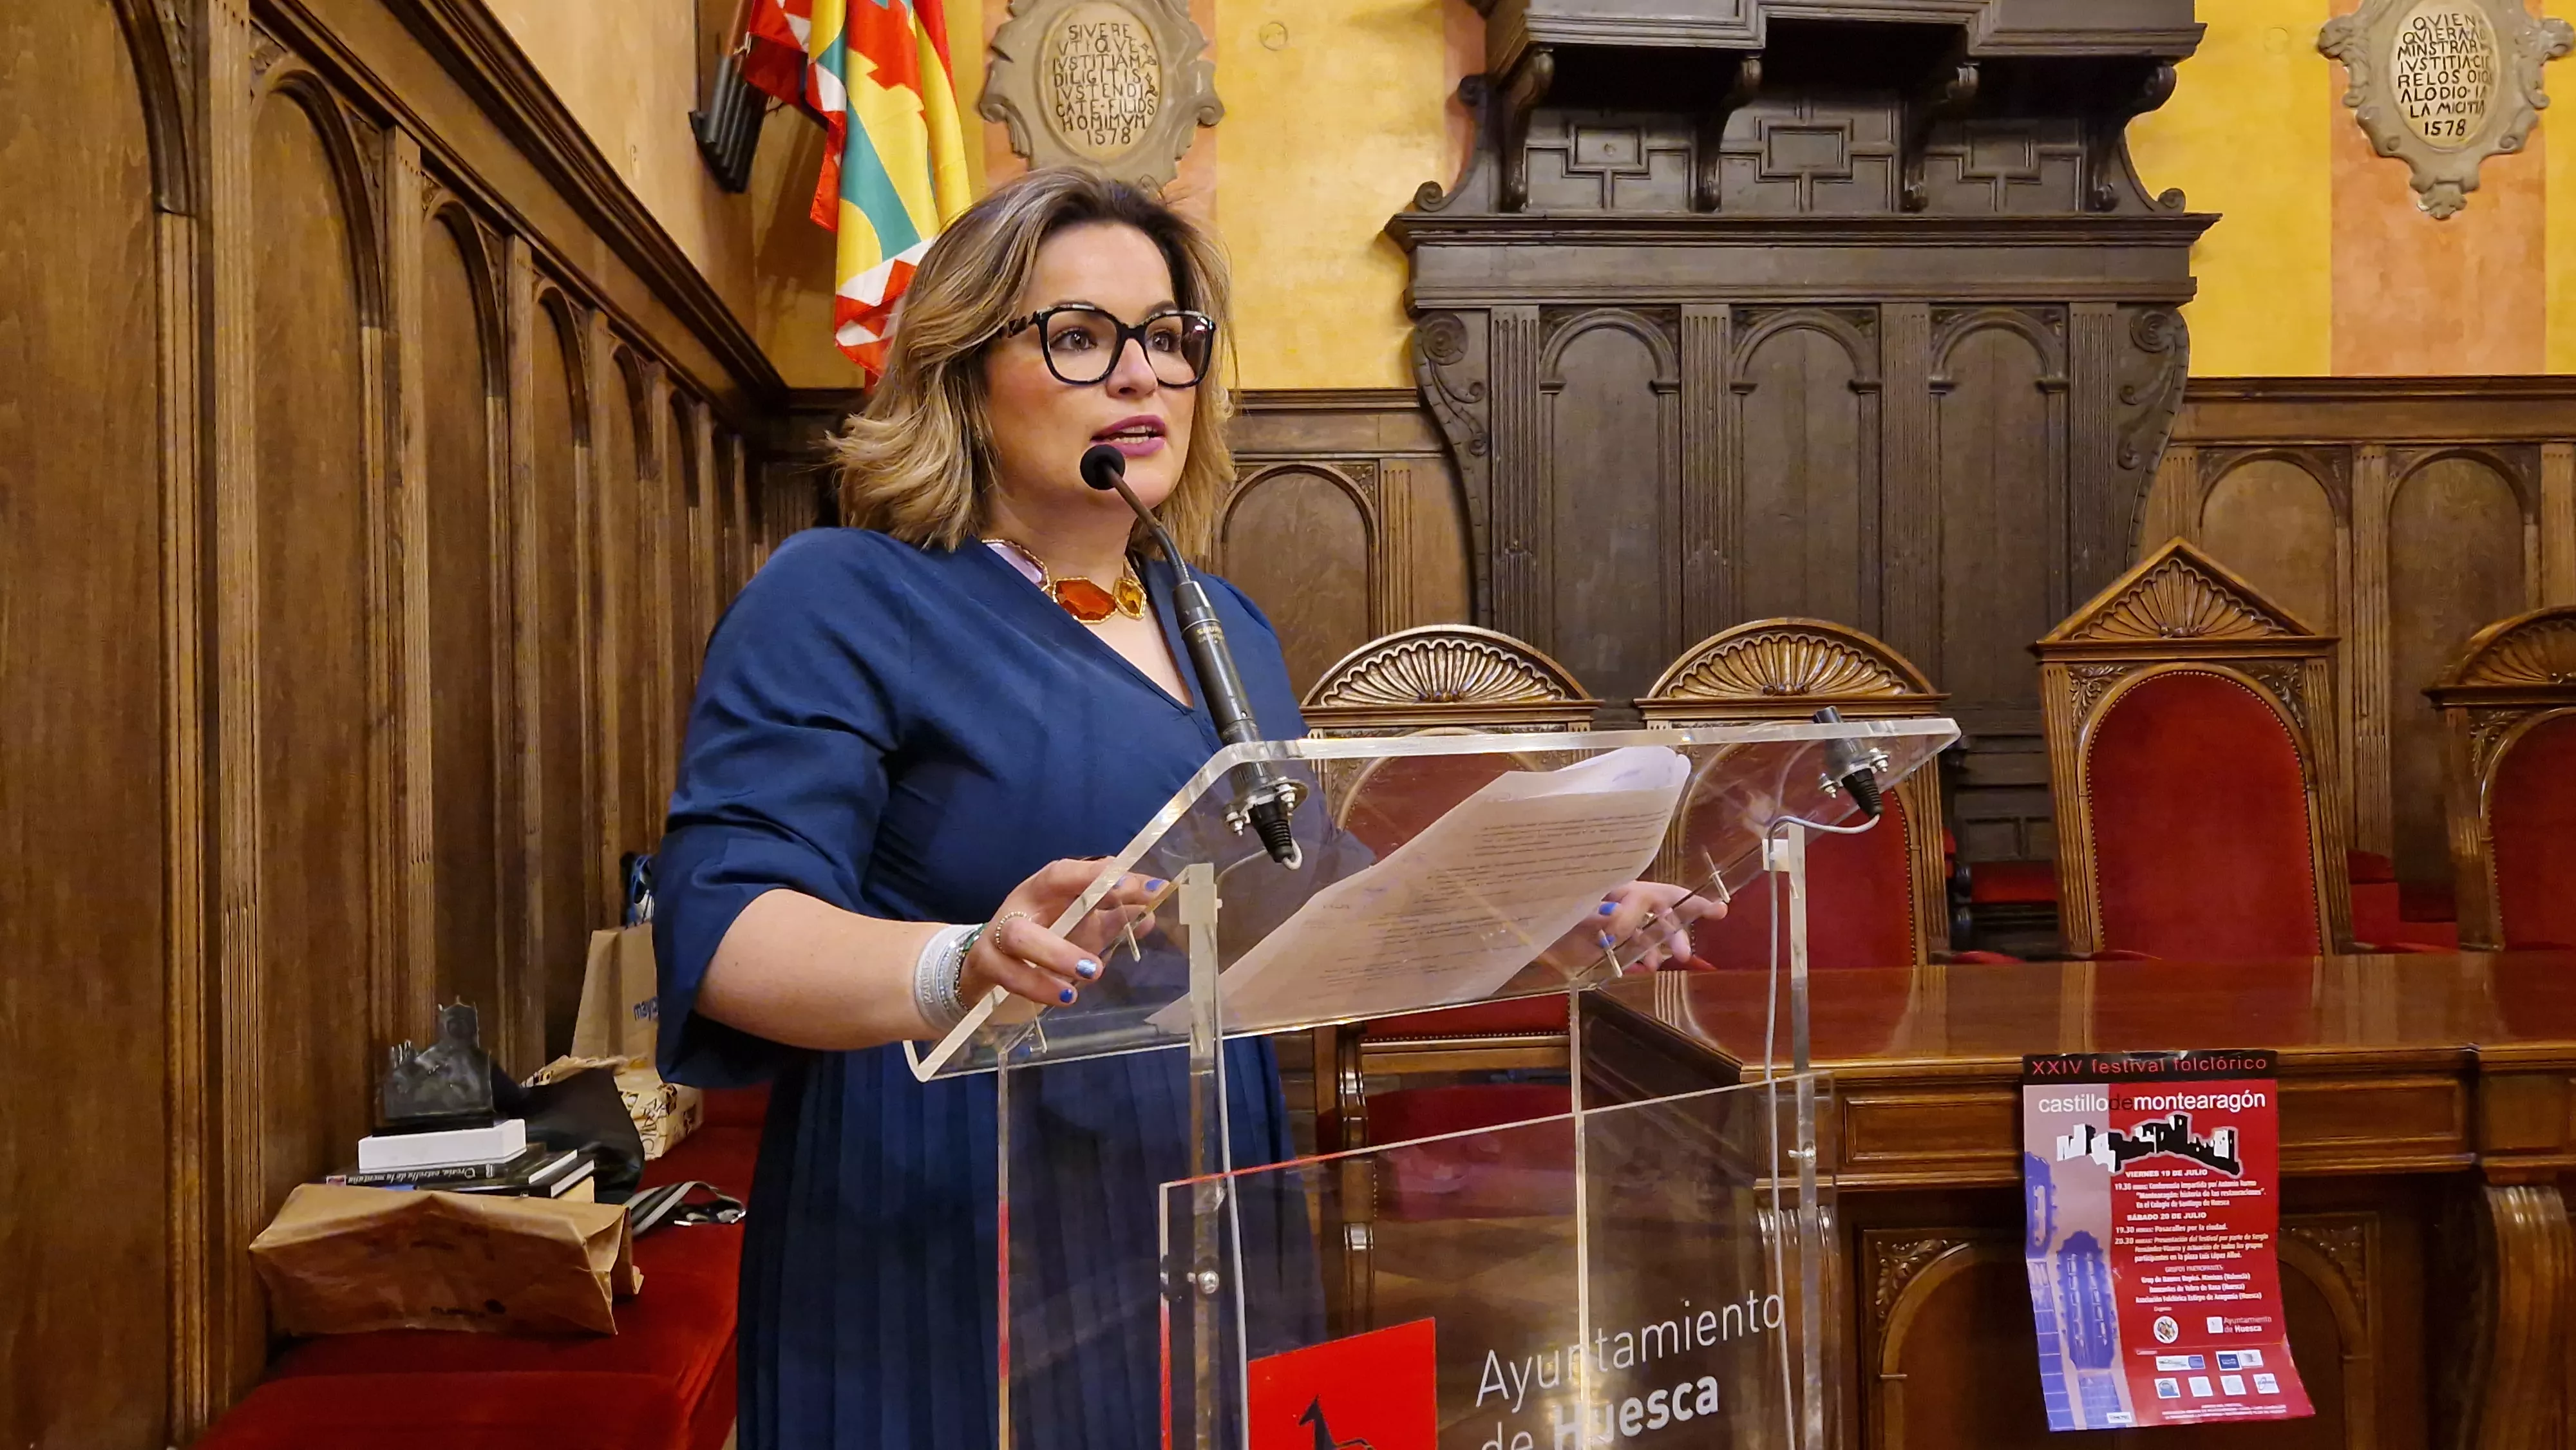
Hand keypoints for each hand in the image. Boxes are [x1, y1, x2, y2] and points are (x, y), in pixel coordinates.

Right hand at [958, 859, 1163, 1008]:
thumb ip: (1114, 920)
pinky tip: (1064, 997)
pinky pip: (1008, 974)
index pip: (1079, 868)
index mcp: (1050, 885)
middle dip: (1090, 895)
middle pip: (1050, 884)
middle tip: (1130, 917)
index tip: (1148, 887)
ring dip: (1058, 954)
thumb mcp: (1081, 926)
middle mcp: (1025, 899)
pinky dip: (1037, 987)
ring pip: (1022, 936)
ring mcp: (1001, 930)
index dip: (1108, 875)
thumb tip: (1150, 917)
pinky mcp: (986, 962)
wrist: (987, 964)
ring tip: (1092, 973)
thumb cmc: (1044, 937)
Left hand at [1553, 879, 1725, 972]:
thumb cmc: (1545, 909)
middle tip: (1683, 955)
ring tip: (1656, 966)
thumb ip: (1591, 912)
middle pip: (1661, 911)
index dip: (1679, 903)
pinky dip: (1639, 960)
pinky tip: (1642, 970)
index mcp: (1616, 887)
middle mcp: (1621, 902)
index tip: (1704, 913)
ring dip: (1657, 948)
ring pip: (1649, 933)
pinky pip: (1632, 952)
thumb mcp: (1568, 911)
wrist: (1523, 928)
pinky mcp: (1607, 945)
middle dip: (1676, 930)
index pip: (1655, 893)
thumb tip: (1615, 916)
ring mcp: (1616, 924)